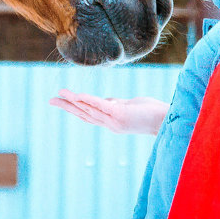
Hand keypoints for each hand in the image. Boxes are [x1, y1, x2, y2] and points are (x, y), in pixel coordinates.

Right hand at [49, 88, 168, 134]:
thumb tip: (107, 101)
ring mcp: (115, 120)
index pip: (89, 115)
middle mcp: (111, 124)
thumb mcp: (131, 107)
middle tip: (50, 100)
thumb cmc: (152, 112)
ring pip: (90, 110)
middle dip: (67, 107)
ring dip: (73, 102)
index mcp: (112, 122)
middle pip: (84, 114)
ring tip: (59, 94)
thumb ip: (118, 104)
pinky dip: (88, 100)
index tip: (60, 101)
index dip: (74, 109)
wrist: (169, 120)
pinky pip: (101, 106)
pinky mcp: (121, 114)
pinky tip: (78, 95)